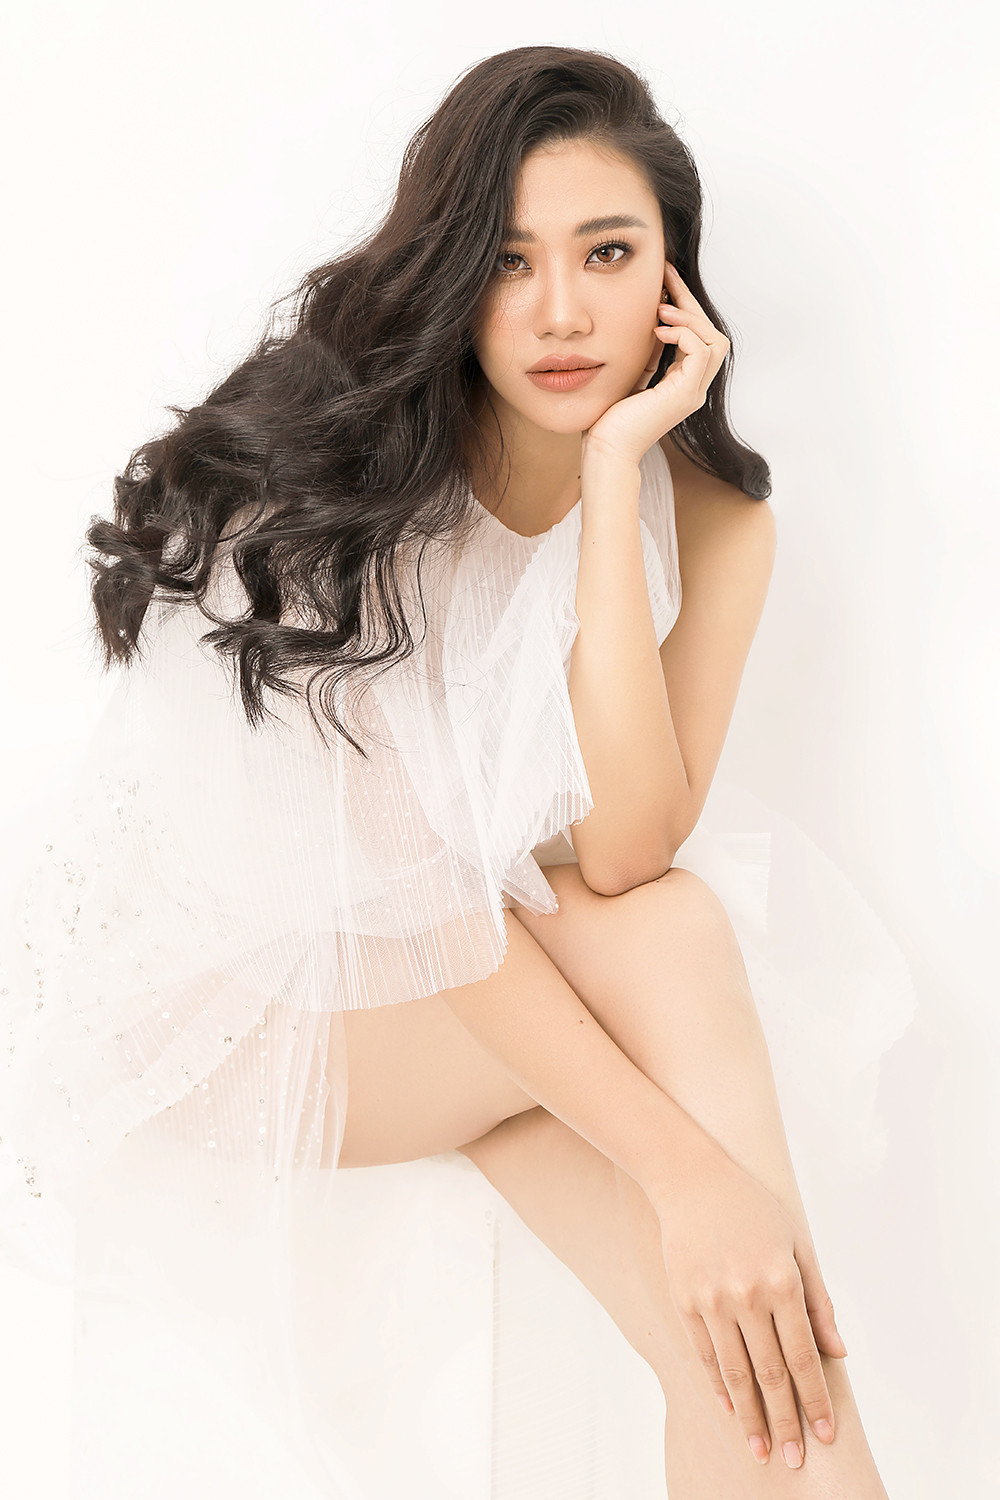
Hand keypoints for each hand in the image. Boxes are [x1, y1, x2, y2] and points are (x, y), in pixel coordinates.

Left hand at [582, 260, 729, 465]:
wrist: (605, 449)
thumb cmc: (610, 419)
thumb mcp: (632, 373)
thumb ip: (647, 352)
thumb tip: (650, 320)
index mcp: (683, 384)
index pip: (700, 338)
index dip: (686, 307)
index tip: (665, 282)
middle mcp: (694, 388)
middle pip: (714, 335)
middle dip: (691, 303)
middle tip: (666, 279)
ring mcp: (692, 394)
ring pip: (715, 341)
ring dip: (689, 317)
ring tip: (660, 308)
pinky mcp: (684, 396)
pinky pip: (700, 351)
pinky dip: (682, 333)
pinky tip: (657, 330)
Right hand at [652, 1141, 847, 1469]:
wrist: (691, 1178)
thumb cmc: (752, 1208)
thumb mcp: (796, 1244)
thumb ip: (818, 1300)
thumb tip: (838, 1351)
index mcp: (782, 1281)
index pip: (804, 1356)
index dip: (817, 1400)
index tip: (827, 1434)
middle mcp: (747, 1295)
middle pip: (771, 1373)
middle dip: (786, 1421)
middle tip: (795, 1459)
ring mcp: (712, 1299)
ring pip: (735, 1372)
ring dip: (750, 1416)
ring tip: (761, 1448)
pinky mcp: (685, 1299)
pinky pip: (704, 1353)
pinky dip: (718, 1385)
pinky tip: (730, 1408)